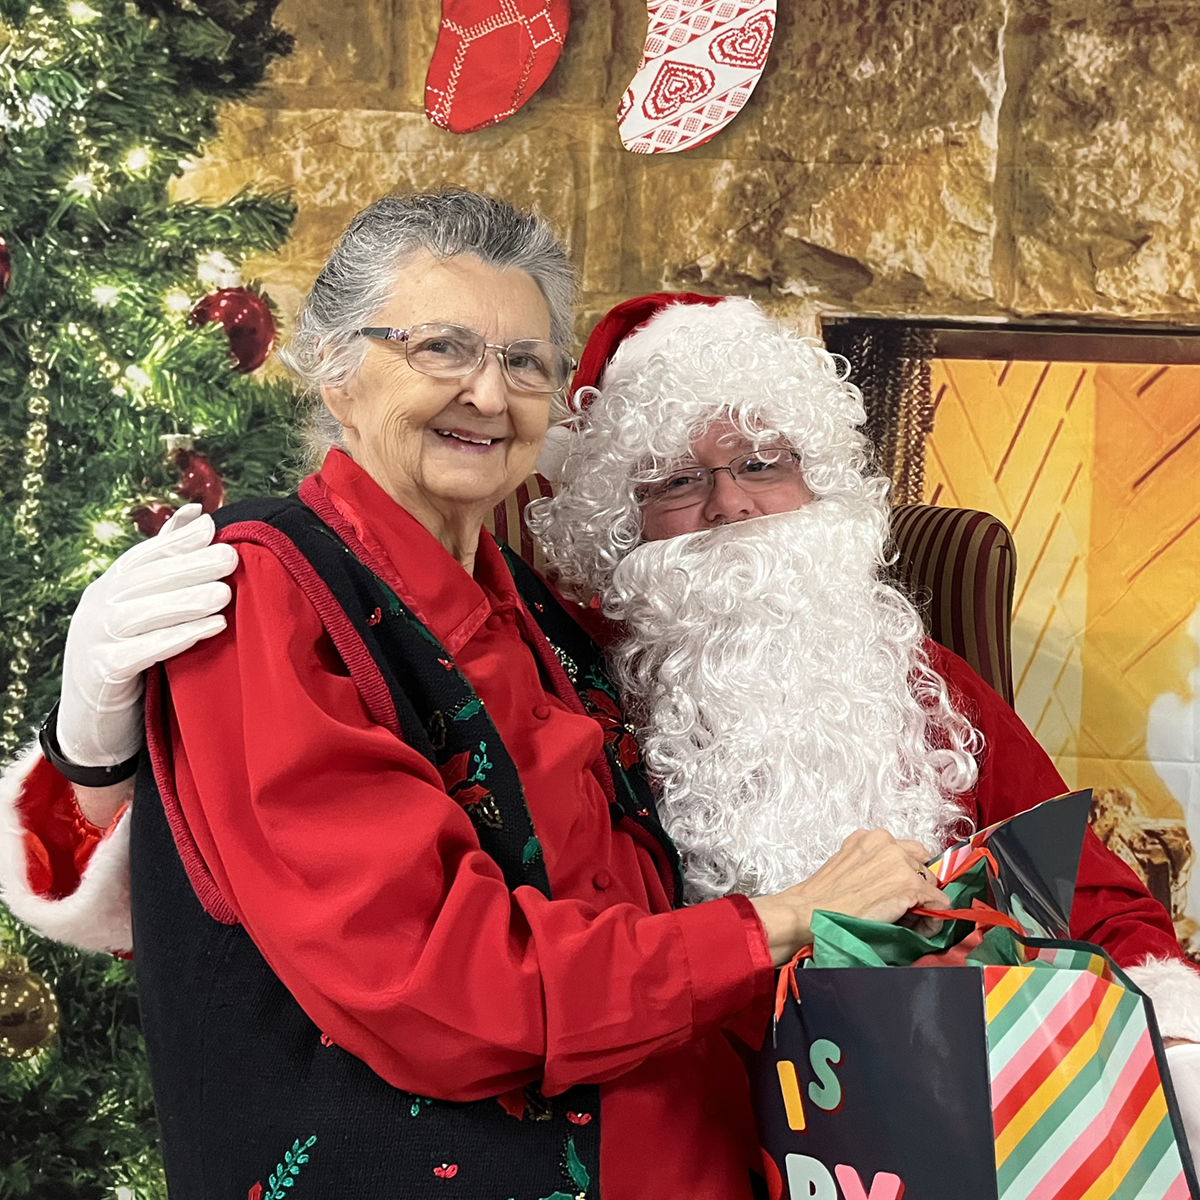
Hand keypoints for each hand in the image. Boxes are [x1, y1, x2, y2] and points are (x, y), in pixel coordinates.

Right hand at [58, 504, 238, 766]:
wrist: (92, 724)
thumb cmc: (127, 656)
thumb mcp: (143, 608)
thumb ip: (168, 562)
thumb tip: (197, 514)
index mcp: (109, 587)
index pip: (144, 557)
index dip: (176, 542)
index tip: (213, 528)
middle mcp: (97, 607)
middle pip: (144, 581)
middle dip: (189, 567)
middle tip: (230, 558)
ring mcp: (94, 640)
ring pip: (141, 614)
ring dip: (185, 602)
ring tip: (224, 593)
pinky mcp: (102, 674)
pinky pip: (140, 652)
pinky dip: (176, 638)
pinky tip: (211, 629)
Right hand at [749, 828, 950, 965]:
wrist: (810, 912)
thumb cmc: (822, 899)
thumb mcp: (847, 868)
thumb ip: (872, 867)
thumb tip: (895, 887)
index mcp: (870, 838)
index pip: (906, 852)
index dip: (906, 875)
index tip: (898, 895)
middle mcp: (887, 842)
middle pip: (922, 864)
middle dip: (917, 885)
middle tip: (902, 909)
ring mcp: (901, 862)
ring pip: (932, 883)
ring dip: (923, 902)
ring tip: (904, 920)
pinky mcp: (911, 885)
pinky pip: (940, 903)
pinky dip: (932, 920)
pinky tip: (915, 929)